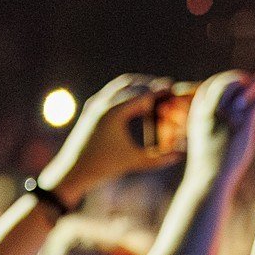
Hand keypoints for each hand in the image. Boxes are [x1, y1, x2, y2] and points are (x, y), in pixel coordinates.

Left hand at [41, 73, 180, 201]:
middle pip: (132, 83)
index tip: (175, 89)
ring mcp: (95, 104)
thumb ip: (160, 158)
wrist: (72, 171)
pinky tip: (137, 101)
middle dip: (150, 84)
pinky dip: (127, 92)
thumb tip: (182, 154)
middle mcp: (103, 104)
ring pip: (121, 85)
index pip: (143, 94)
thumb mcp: (135, 162)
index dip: (161, 92)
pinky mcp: (91, 109)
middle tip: (167, 88)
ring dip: (138, 86)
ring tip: (154, 93)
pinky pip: (113, 92)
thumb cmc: (104, 167)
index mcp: (114, 113)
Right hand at [181, 71, 254, 190]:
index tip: (231, 82)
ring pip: (243, 92)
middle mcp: (214, 112)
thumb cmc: (208, 160)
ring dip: (253, 88)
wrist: (210, 178)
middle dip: (237, 79)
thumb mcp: (201, 134)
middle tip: (248, 80)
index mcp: (200, 112)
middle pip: (226, 84)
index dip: (222, 80)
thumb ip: (208, 119)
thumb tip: (218, 111)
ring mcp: (230, 118)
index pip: (210, 86)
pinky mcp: (245, 127)